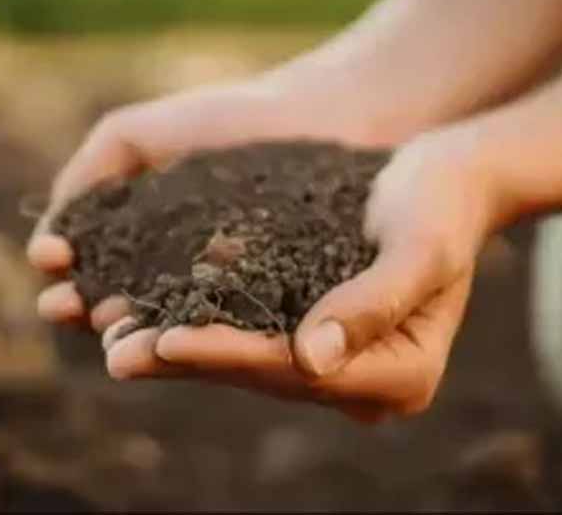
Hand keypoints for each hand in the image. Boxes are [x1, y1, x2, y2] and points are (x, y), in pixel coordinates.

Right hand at [26, 78, 372, 332]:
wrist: (321, 116)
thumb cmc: (229, 119)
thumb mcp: (136, 134)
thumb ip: (88, 174)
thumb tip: (48, 241)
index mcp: (142, 242)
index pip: (90, 270)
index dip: (65, 273)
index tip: (53, 264)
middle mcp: (178, 275)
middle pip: (121, 305)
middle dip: (87, 308)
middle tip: (70, 307)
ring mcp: (224, 295)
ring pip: (168, 325)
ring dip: (133, 332)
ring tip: (112, 326)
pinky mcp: (271, 306)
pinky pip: (230, 325)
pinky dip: (198, 333)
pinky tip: (176, 328)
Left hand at [103, 128, 496, 421]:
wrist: (448, 179)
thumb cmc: (442, 204)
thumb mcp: (420, 246)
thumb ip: (374, 302)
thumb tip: (313, 359)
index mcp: (404, 375)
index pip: (301, 372)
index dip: (232, 356)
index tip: (167, 340)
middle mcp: (369, 381)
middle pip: (267, 375)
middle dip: (190, 361)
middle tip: (116, 351)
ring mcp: (341, 362)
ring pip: (250, 360)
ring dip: (182, 348)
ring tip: (113, 336)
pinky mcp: (317, 332)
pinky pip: (251, 334)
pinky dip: (202, 322)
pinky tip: (148, 311)